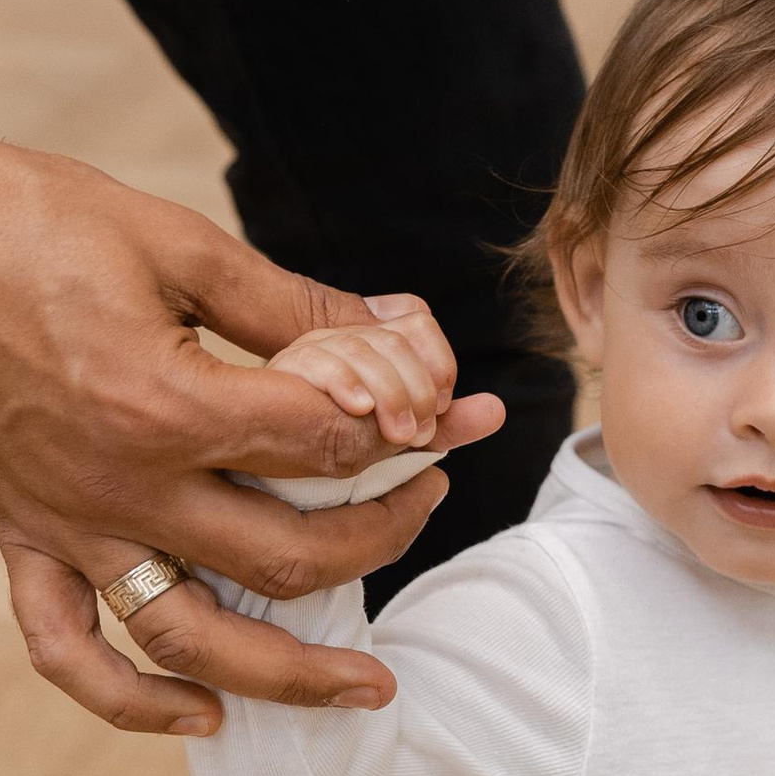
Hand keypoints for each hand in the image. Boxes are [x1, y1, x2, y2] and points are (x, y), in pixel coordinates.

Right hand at [0, 111, 501, 737]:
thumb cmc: (29, 217)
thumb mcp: (177, 241)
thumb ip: (291, 304)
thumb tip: (396, 330)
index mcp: (164, 403)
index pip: (322, 446)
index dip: (405, 429)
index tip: (452, 414)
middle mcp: (117, 486)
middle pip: (285, 556)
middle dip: (380, 534)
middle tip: (428, 500)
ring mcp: (63, 523)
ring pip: (192, 639)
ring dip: (287, 675)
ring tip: (364, 688)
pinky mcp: (17, 534)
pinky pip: (69, 649)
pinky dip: (132, 700)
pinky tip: (200, 712)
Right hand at [267, 296, 456, 448]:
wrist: (277, 451)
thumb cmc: (343, 444)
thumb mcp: (402, 434)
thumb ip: (446, 423)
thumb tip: (497, 410)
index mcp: (376, 345)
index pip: (418, 324)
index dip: (438, 364)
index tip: (440, 409)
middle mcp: (348, 337)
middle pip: (396, 340)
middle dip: (417, 390)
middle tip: (417, 436)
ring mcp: (314, 347)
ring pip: (363, 348)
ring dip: (389, 395)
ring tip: (397, 436)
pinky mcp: (285, 365)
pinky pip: (319, 361)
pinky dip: (345, 383)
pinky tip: (359, 410)